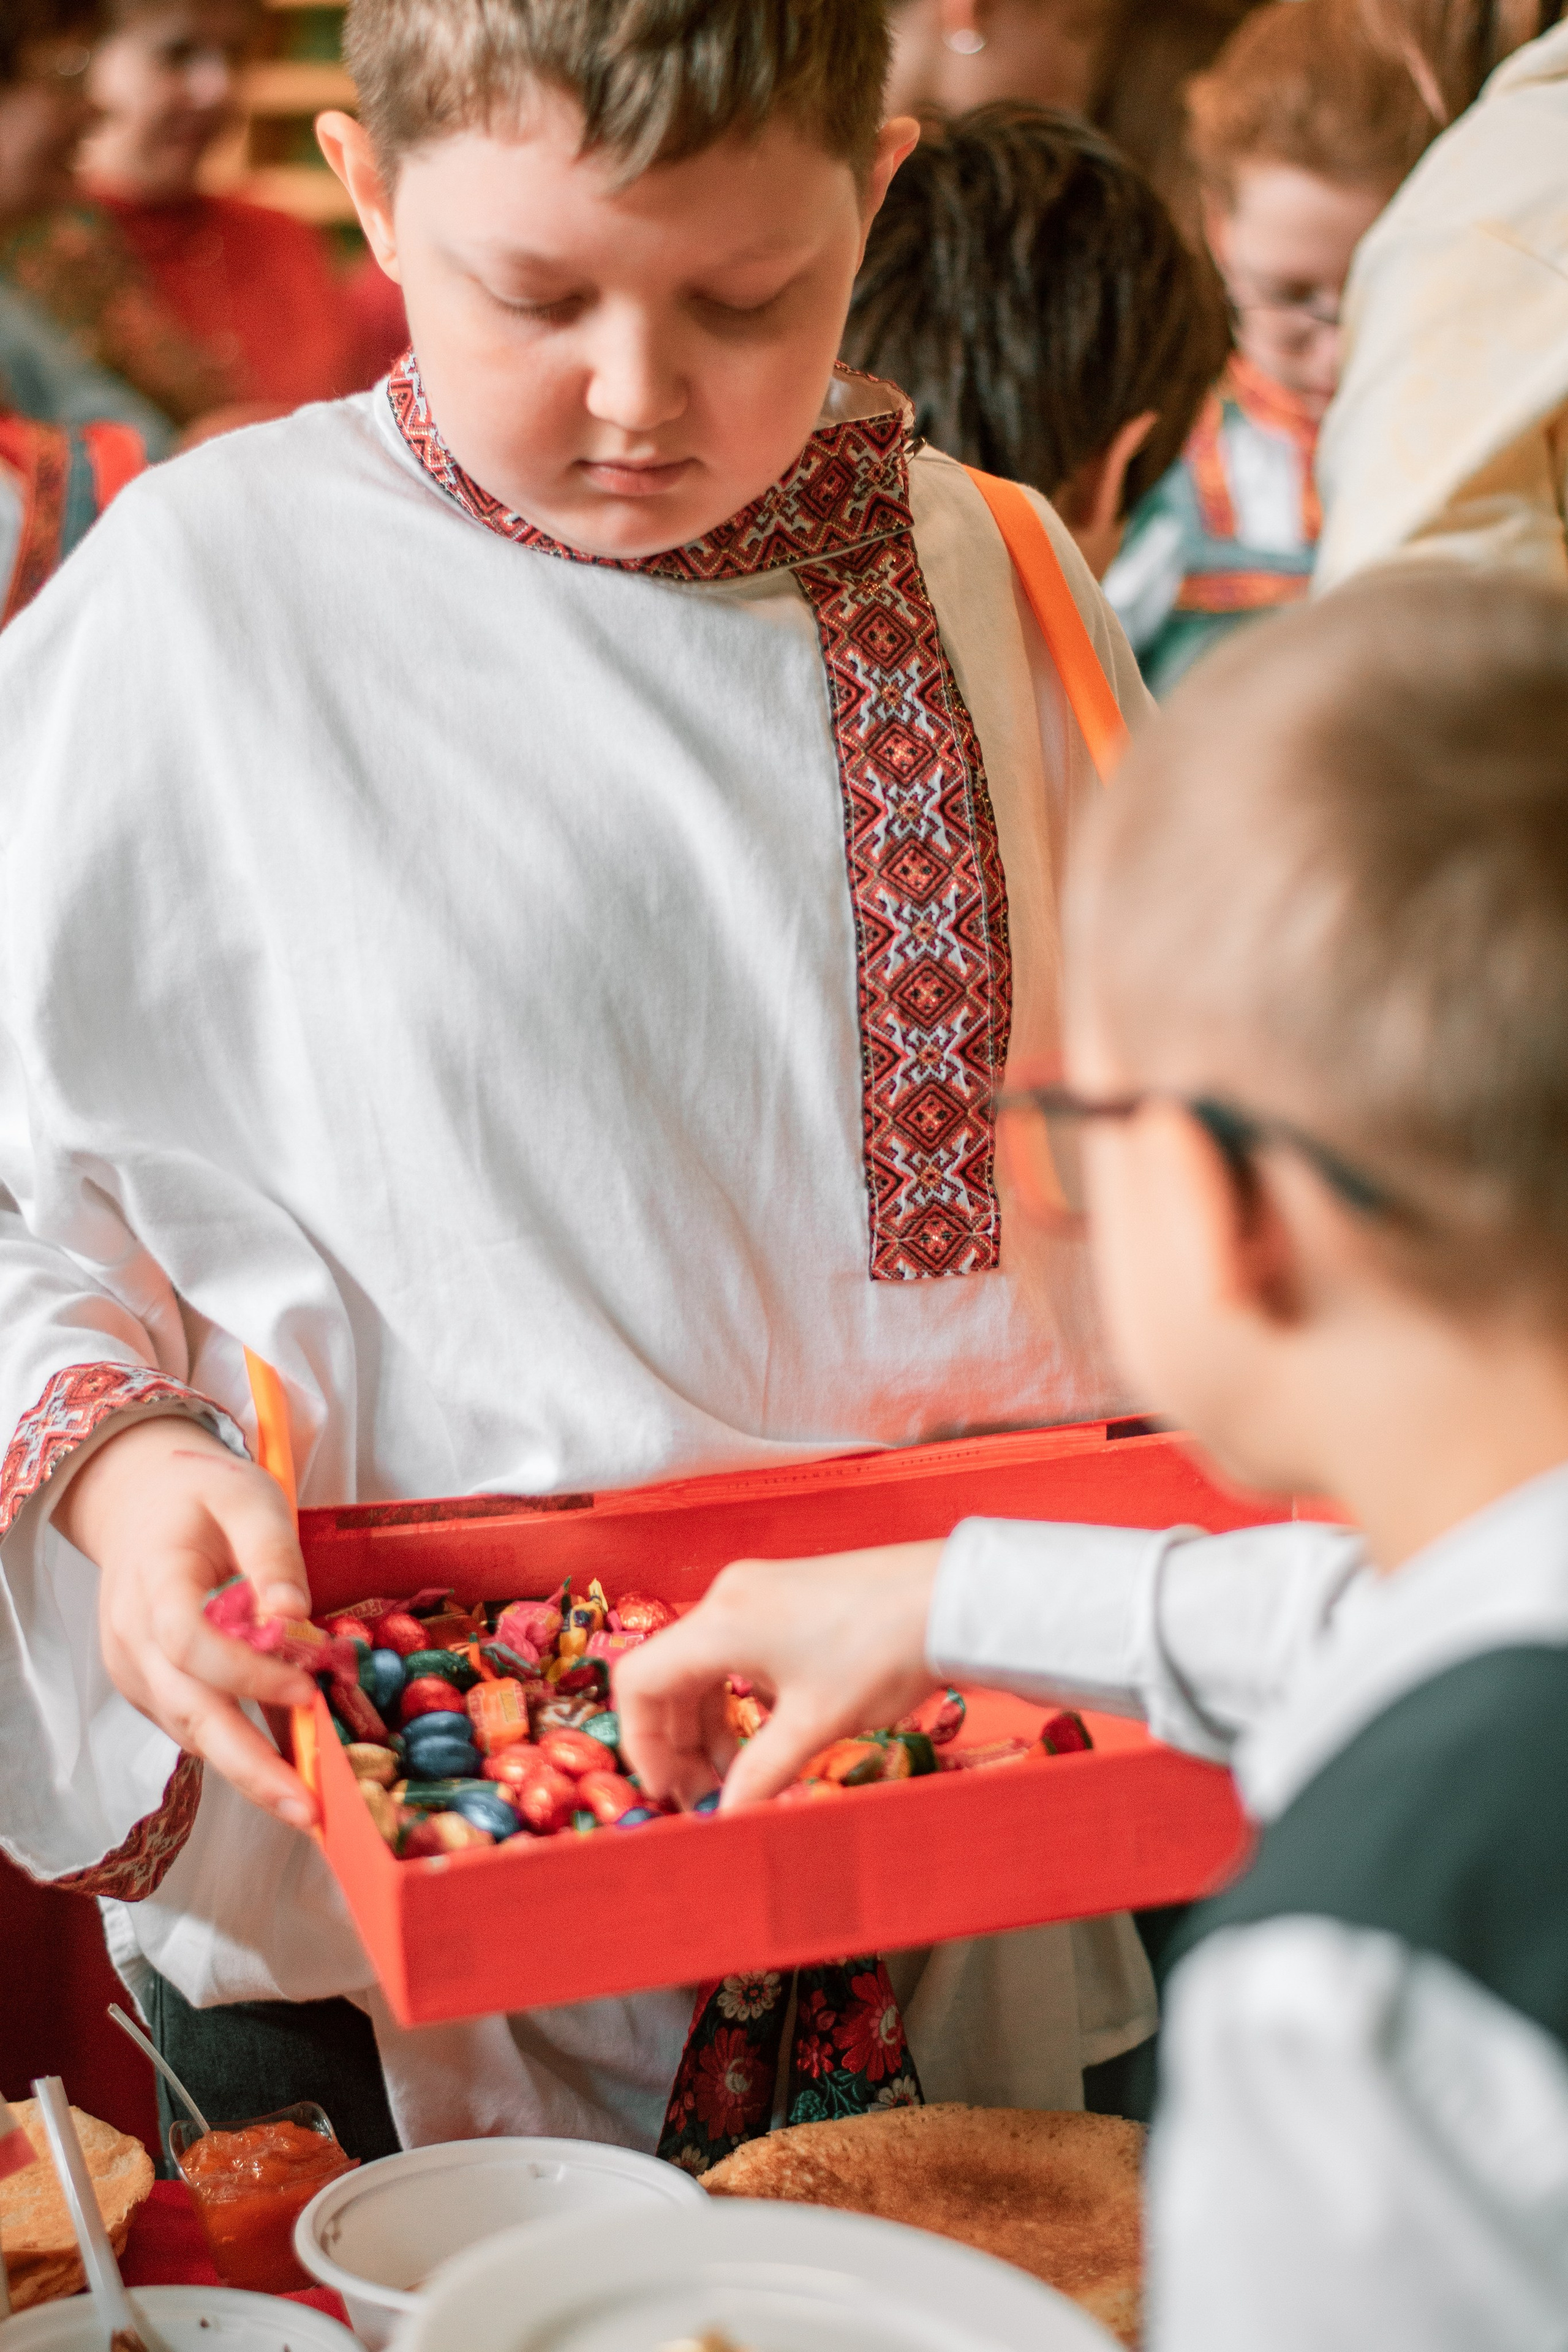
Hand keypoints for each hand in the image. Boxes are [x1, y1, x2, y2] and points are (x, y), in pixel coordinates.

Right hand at [54, 1417, 319, 1828]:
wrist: (141, 1506)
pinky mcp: (152, 1688)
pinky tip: (286, 1771)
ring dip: (249, 1772)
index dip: (246, 1673)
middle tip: (308, 1808)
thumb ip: (273, 1551)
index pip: (189, 1642)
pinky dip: (238, 1750)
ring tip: (307, 1807)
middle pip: (188, 1711)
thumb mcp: (249, 1497)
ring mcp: (136, 1669)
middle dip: (250, 1766)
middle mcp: (133, 1637)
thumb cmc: (203, 1497)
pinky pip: (194, 1725)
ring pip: (191, 1731)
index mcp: (154, 1582)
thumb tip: (295, 1614)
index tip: (307, 1690)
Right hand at [612, 1540, 945, 1811]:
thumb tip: (725, 1821)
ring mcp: (755, 1591)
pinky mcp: (783, 1594)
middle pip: (667, 1675)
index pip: (638, 1682)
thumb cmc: (881, 1654)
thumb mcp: (816, 1724)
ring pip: (701, 1665)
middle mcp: (727, 1598)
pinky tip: (766, 1733)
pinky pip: (733, 1650)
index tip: (670, 1790)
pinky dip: (735, 1696)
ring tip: (740, 1774)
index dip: (641, 1743)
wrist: (951, 1599)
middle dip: (677, 1741)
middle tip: (705, 1797)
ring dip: (708, 1723)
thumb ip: (760, 1774)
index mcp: (721, 1623)